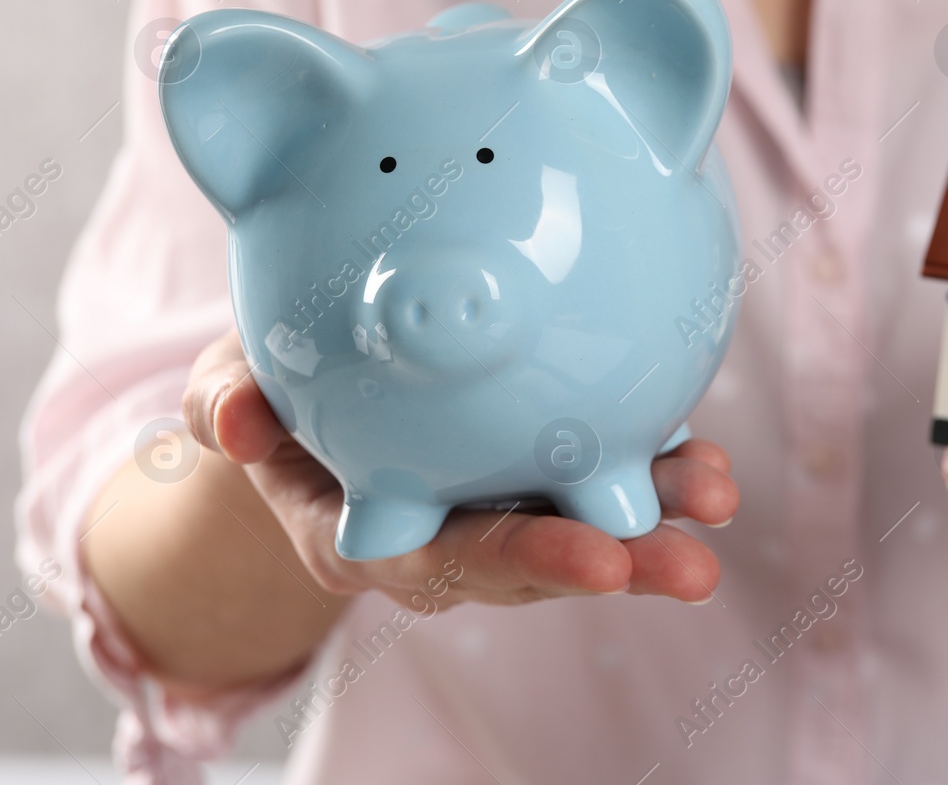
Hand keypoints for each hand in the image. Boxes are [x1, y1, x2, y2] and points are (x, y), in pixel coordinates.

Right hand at [185, 328, 737, 608]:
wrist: (312, 386)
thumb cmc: (274, 386)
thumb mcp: (231, 384)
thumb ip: (227, 402)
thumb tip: (231, 425)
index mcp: (370, 532)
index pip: (448, 561)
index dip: (521, 563)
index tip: (596, 563)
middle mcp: (447, 535)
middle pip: (536, 562)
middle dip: (614, 564)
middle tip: (687, 564)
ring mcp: (501, 505)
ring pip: (584, 525)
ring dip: (658, 523)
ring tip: (720, 502)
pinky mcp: (542, 469)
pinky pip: (604, 476)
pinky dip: (659, 474)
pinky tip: (712, 466)